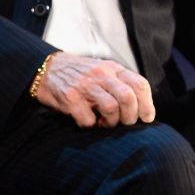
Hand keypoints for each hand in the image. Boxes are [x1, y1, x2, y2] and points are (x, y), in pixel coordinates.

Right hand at [32, 52, 155, 128]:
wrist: (46, 69)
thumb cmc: (79, 75)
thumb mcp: (102, 70)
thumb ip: (120, 83)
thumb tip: (141, 106)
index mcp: (112, 68)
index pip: (139, 84)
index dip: (147, 105)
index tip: (146, 118)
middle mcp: (101, 74)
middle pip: (128, 98)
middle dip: (130, 117)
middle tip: (124, 123)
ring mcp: (85, 85)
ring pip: (111, 108)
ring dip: (111, 123)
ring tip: (105, 123)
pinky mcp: (70, 98)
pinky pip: (89, 119)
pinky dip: (91, 126)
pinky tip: (88, 122)